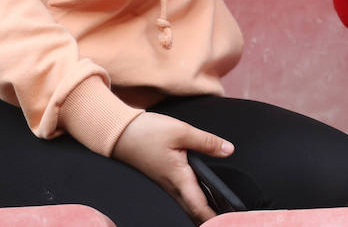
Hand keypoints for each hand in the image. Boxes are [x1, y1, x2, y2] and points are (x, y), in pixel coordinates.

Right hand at [111, 112, 232, 223]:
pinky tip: (201, 193)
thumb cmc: (146, 133)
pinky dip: (193, 198)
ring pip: (186, 202)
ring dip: (201, 209)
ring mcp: (165, 182)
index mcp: (178, 177)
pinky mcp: (162, 176)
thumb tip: (228, 150)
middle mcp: (171, 184)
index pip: (198, 205)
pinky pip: (180, 193)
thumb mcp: (181, 131)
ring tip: (218, 211)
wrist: (119, 133)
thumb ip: (206, 142)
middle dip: (208, 217)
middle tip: (226, 219)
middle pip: (192, 209)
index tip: (227, 221)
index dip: (213, 217)